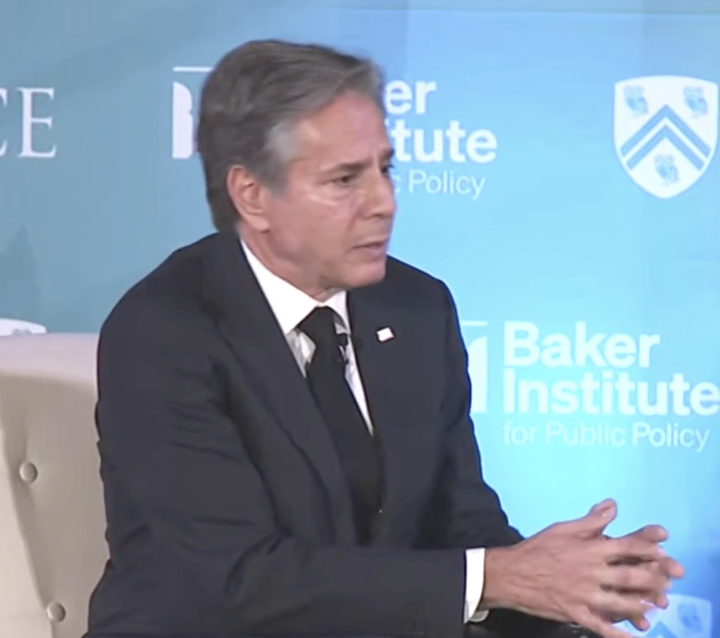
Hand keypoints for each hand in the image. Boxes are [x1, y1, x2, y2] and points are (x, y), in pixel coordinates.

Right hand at [481, 499, 679, 637]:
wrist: (512, 573)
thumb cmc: (537, 548)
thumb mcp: (563, 528)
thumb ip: (591, 520)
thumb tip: (612, 505)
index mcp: (588, 549)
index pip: (625, 547)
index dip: (647, 549)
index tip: (662, 551)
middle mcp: (590, 572)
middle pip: (629, 577)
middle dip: (652, 580)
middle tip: (668, 582)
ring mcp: (584, 595)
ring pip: (620, 602)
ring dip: (641, 605)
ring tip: (655, 606)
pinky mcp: (575, 612)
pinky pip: (601, 625)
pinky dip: (618, 633)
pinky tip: (632, 636)